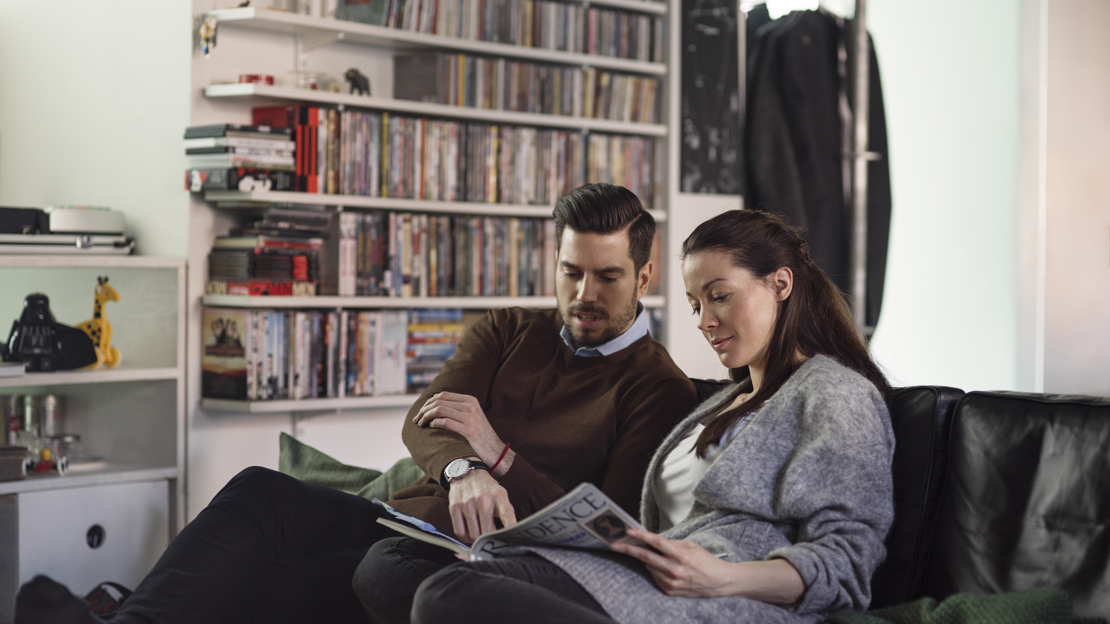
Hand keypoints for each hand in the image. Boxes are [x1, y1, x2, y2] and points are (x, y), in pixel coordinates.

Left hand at [414, 392, 513, 474]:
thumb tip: (435, 405)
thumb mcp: (471, 417)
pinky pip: (446, 422)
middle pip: (439, 401)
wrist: (496, 452)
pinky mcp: (469, 429)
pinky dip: (435, 423)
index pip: (443, 395)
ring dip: (426, 416)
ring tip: (420, 424)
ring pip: (440, 410)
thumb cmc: (480, 436)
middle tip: (417, 420)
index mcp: (470, 400)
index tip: (421, 412)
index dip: (428, 402)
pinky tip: (431, 427)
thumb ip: (457, 409)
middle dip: (424, 410)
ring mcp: (470, 417)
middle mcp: (470, 405)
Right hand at [447, 468, 516, 543]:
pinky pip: (460, 532)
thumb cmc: (487, 489)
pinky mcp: (454, 508)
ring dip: (477, 539)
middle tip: (490, 538)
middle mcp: (483, 500)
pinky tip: (469, 533)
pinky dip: (465, 538)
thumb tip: (510, 534)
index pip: (507, 515)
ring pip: (474, 535)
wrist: (467, 473)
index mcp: (499, 496)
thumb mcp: (501, 495)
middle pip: (488, 532)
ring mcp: (467, 504)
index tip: (512, 540)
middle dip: (490, 539)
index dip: (511, 529)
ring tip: (480, 533)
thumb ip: (506, 513)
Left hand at [609, 528, 731, 596]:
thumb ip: (671, 543)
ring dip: (647, 559)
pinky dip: (655, 569)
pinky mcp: (670, 591)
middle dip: (628, 549)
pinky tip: (665, 567)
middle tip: (614, 544)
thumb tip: (652, 541)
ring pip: (649, 566)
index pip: (656, 543)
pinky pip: (655, 577)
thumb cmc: (706, 560)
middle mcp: (674, 570)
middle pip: (645, 557)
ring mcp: (671, 582)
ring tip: (658, 556)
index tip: (629, 531)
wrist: (719, 582)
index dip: (641, 536)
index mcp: (681, 555)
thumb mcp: (691, 545)